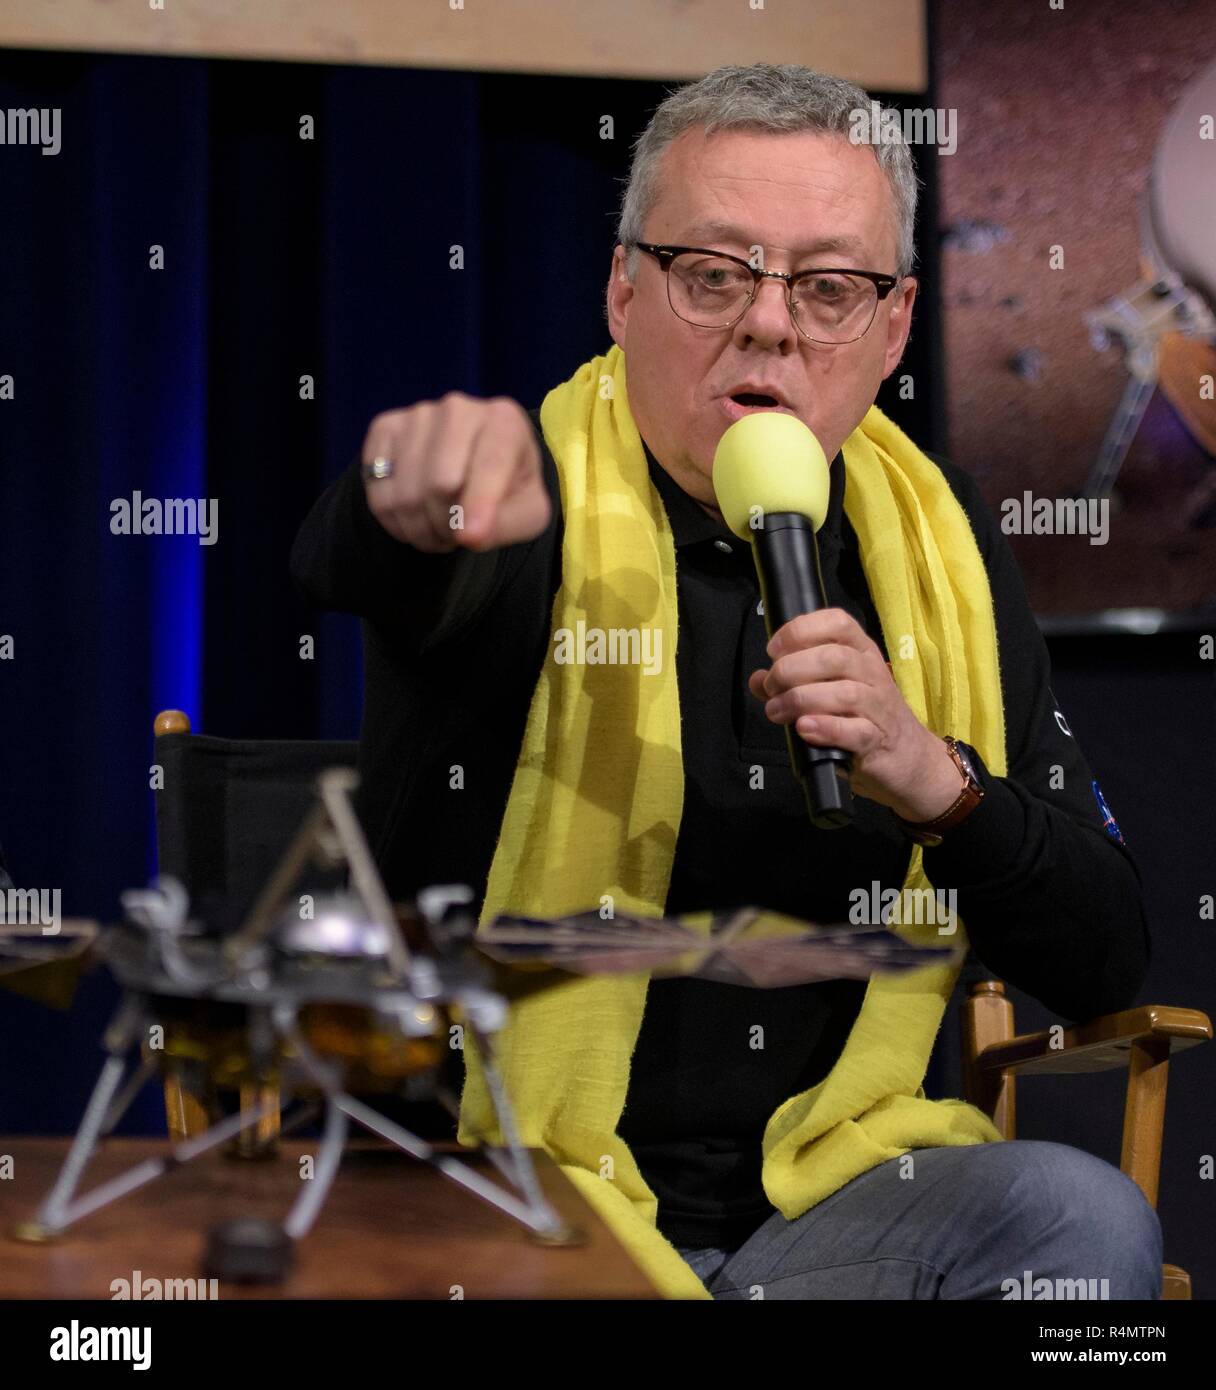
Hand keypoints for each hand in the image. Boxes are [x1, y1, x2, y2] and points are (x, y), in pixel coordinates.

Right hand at [361, 393, 550, 552]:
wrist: (473, 466)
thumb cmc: (506, 488)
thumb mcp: (527, 511)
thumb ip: (511, 523)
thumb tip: (471, 535)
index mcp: (504, 422)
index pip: (489, 464)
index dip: (478, 504)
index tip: (470, 537)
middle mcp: (459, 409)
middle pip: (439, 484)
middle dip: (447, 525)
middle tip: (456, 535)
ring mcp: (417, 415)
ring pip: (405, 494)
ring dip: (420, 529)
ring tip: (438, 529)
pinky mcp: (385, 428)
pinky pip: (378, 491)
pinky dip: (395, 521)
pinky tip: (415, 517)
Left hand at [747, 607, 963, 821]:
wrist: (907, 758)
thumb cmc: (862, 718)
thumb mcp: (828, 692)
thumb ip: (790, 684)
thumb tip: (757, 679)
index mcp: (860, 652)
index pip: (837, 623)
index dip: (801, 630)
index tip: (774, 650)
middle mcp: (872, 673)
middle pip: (834, 658)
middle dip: (792, 670)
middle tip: (771, 688)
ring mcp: (879, 707)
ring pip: (843, 693)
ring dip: (801, 700)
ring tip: (777, 712)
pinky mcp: (878, 740)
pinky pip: (855, 730)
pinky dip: (826, 728)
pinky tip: (805, 728)